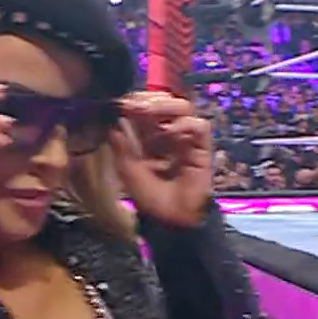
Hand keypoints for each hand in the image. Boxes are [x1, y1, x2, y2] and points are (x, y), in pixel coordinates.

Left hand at [113, 92, 212, 227]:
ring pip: (183, 108)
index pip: (145, 109)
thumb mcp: (128, 171)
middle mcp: (168, 133)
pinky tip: (170, 132)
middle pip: (165, 102)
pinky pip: (199, 126)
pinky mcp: (202, 148)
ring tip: (149, 111)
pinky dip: (185, 124)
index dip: (135, 102)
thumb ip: (122, 147)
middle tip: (135, 104)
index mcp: (149, 136)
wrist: (171, 220)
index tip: (122, 103)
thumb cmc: (150, 197)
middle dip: (149, 99)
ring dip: (165, 105)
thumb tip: (115, 123)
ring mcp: (186, 138)